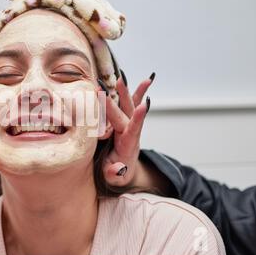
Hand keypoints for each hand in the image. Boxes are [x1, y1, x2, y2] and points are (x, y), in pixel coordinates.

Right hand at [101, 73, 153, 189]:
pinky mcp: (125, 121)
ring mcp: (128, 125)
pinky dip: (136, 92)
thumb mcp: (114, 178)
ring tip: (122, 76)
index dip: (137, 119)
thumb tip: (118, 168)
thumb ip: (114, 173)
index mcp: (128, 145)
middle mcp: (130, 132)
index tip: (142, 106)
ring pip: (128, 106)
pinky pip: (131, 105)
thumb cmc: (116, 173)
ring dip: (126, 91)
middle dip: (117, 100)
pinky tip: (146, 79)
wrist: (124, 170)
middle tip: (109, 86)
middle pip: (125, 114)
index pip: (132, 130)